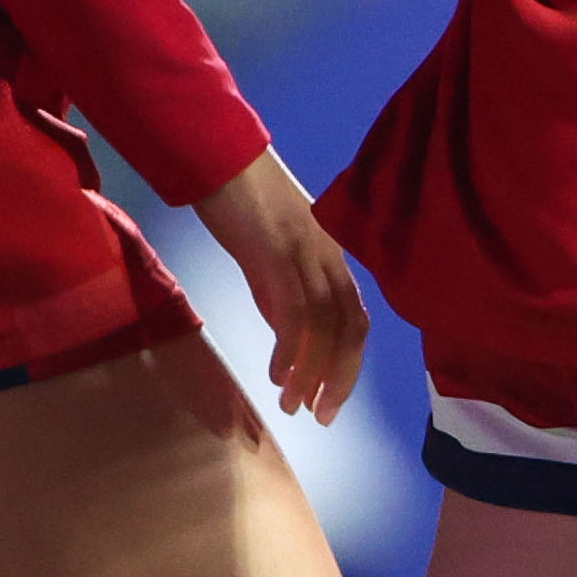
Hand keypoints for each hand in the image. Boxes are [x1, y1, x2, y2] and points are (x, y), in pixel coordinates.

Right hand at [193, 150, 369, 419]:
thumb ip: (283, 298)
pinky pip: (294, 310)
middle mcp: (330, 257)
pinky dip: (290, 348)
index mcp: (334, 258)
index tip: (331, 401)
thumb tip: (289, 348)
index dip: (349, 365)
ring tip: (293, 405)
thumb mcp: (271, 259)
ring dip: (311, 372)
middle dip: (340, 378)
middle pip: (351, 328)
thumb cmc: (242, 205)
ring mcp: (307, 254)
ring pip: (324, 326)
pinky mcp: (278, 252)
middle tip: (320, 416)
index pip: (356, 320)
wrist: (220, 160)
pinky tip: (278, 375)